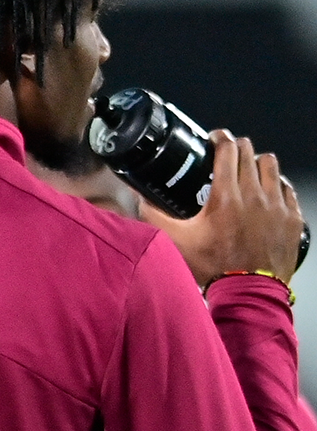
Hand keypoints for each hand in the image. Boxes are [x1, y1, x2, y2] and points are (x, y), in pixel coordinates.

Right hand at [140, 130, 303, 284]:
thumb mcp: (176, 242)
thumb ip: (154, 217)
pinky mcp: (292, 218)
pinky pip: (287, 189)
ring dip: (258, 163)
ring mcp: (277, 206)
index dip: (220, 138)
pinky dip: (276, 186)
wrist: (248, 292)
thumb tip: (139, 199)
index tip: (214, 138)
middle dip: (237, 148)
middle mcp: (254, 195)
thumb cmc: (214, 268)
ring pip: (271, 166)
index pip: (228, 150)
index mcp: (225, 196)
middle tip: (228, 154)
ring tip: (249, 171)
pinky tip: (267, 193)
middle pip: (250, 153)